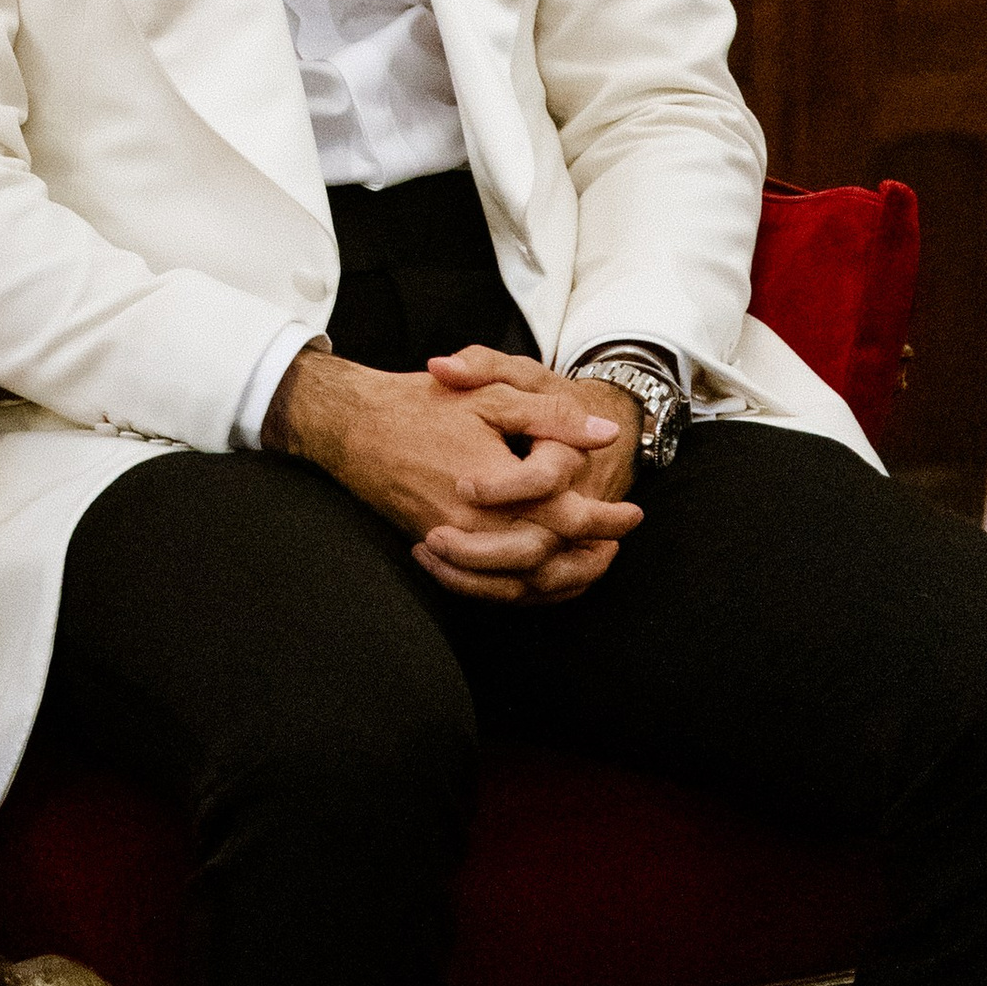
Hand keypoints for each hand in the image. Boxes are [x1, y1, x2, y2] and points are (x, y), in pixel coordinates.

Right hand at [266, 340, 641, 604]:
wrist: (353, 426)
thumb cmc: (421, 405)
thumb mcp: (490, 396)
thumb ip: (551, 418)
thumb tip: (605, 436)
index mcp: (501, 488)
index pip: (570, 519)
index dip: (608, 520)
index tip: (633, 513)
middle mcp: (481, 527)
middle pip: (551, 560)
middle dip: (590, 555)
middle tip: (617, 542)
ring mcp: (458, 545)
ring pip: (521, 583)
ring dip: (561, 579)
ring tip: (588, 563)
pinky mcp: (440, 550)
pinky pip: (489, 588)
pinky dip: (522, 589)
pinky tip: (538, 573)